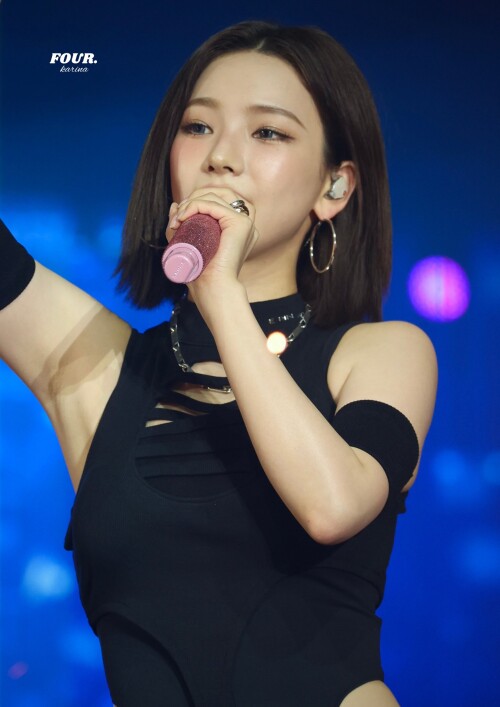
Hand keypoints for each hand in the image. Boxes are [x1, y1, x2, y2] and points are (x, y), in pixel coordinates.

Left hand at [166, 187, 258, 309]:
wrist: (212, 287)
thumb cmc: (201, 272)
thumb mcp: (187, 241)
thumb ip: (182, 222)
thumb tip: (174, 205)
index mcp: (236, 227)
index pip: (218, 200)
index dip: (196, 201)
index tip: (177, 218)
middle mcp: (244, 223)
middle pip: (219, 193)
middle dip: (193, 198)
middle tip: (176, 217)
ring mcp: (244, 222)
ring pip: (216, 196)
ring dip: (192, 202)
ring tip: (178, 219)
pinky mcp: (241, 223)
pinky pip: (214, 204)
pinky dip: (195, 206)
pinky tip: (183, 217)